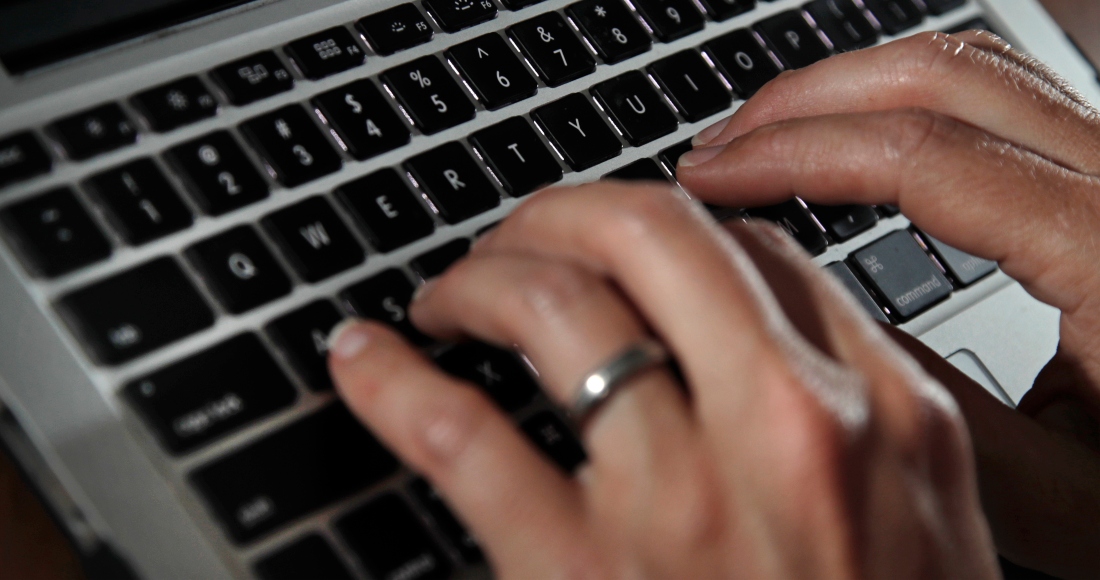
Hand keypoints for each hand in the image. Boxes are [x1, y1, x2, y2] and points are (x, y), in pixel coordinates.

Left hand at [329, 182, 996, 577]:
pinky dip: (394, 383)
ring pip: (552, 304)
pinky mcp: (580, 573)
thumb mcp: (932, 533)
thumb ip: (869, 421)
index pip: (758, 253)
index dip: (673, 223)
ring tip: (451, 296)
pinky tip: (365, 359)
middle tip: (521, 238)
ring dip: (479, 275)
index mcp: (886, 416)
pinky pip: (462, 437)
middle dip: (562, 212)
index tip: (626, 240)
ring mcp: (679, 497)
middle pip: (651, 234)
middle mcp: (786, 429)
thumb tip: (775, 333)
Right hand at [678, 30, 1099, 576]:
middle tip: (719, 144)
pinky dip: (909, 103)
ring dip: (855, 89)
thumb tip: (804, 320)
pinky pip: (1004, 97)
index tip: (711, 172)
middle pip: (943, 74)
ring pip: (975, 68)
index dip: (794, 152)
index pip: (923, 156)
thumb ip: (928, 412)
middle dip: (806, 99)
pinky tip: (857, 143)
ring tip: (768, 136)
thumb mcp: (1064, 500)